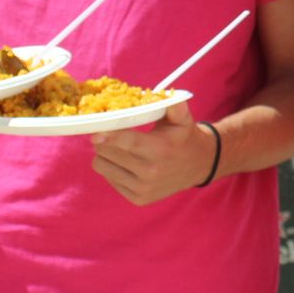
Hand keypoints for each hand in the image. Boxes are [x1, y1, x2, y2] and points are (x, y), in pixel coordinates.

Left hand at [91, 100, 215, 205]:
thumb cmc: (183, 137)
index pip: (128, 143)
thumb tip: (167, 94)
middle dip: (103, 140)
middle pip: (108, 153)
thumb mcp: (182, 120)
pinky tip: (126, 163)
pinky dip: (112, 169)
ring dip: (104, 155)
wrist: (198, 166)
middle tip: (108, 132)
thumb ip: (175, 107)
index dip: (109, 137)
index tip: (95, 133)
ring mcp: (142, 188)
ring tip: (117, 148)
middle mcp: (150, 172)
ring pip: (102, 167)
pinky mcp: (137, 199)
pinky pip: (109, 180)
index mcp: (160, 150)